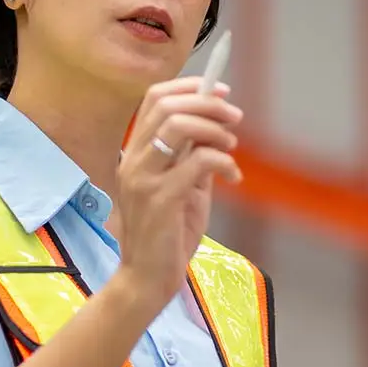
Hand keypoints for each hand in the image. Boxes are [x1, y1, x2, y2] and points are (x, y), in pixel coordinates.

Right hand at [114, 76, 242, 311]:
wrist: (147, 279)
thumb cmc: (166, 236)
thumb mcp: (183, 188)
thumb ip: (193, 158)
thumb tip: (218, 130)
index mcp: (134, 153)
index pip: (154, 99)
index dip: (190, 88)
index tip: (220, 92)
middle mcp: (132, 159)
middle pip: (167, 105)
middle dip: (208, 103)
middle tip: (235, 117)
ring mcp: (143, 178)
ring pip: (179, 125)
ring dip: (215, 129)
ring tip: (232, 146)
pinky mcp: (160, 198)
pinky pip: (198, 161)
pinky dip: (224, 162)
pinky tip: (233, 176)